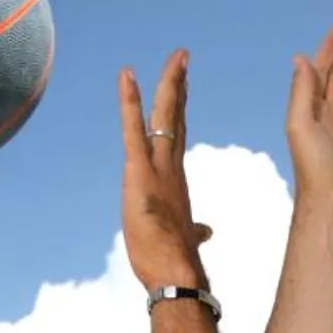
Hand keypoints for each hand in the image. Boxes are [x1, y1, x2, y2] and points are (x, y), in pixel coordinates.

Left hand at [119, 49, 210, 288]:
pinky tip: (127, 75)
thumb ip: (195, 229)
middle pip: (175, 118)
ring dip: (168, 84)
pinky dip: (129, 101)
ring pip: (163, 117)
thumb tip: (206, 231)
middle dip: (179, 86)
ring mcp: (158, 168)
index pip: (178, 136)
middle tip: (183, 57)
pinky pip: (133, 129)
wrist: (177, 275)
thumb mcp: (185, 239)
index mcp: (176, 180)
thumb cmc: (177, 263)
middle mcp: (171, 167)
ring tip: (177, 56)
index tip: (183, 85)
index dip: (180, 108)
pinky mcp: (139, 172)